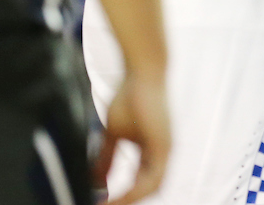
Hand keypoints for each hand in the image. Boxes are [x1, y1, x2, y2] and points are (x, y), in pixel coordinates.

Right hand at [94, 71, 169, 204]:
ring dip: (129, 200)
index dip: (123, 198)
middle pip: (149, 190)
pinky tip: (116, 197)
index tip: (101, 203)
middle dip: (127, 202)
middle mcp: (163, 153)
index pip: (140, 184)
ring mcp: (166, 149)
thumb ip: (107, 158)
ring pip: (153, 188)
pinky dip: (135, 191)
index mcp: (153, 152)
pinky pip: (153, 178)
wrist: (142, 72)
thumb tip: (97, 181)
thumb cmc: (130, 97)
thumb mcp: (114, 133)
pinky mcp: (164, 144)